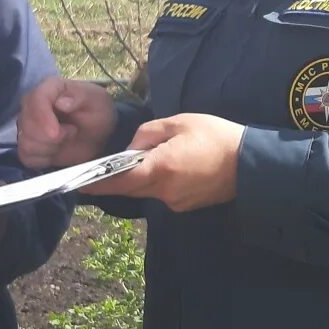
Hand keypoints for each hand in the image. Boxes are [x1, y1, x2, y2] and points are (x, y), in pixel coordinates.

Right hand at [18, 75, 118, 169]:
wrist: (97, 133)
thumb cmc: (97, 111)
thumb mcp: (96, 100)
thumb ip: (80, 97)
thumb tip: (60, 102)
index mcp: (49, 87)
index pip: (35, 99)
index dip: (42, 117)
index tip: (55, 133)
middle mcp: (33, 104)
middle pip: (27, 124)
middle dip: (51, 137)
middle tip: (72, 132)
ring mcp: (28, 124)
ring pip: (26, 143)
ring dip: (49, 148)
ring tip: (66, 139)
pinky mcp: (28, 144)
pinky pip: (26, 156)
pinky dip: (44, 158)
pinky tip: (56, 151)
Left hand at [82, 112, 244, 212]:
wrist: (251, 163)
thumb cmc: (216, 137)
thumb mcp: (179, 122)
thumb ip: (148, 134)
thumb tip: (131, 149)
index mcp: (160, 168)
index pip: (118, 180)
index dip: (96, 183)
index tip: (77, 183)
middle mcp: (164, 191)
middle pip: (129, 188)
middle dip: (115, 179)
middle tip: (100, 169)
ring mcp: (175, 202)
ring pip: (147, 190)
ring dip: (141, 177)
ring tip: (153, 158)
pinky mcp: (185, 205)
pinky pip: (163, 193)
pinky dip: (159, 181)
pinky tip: (175, 166)